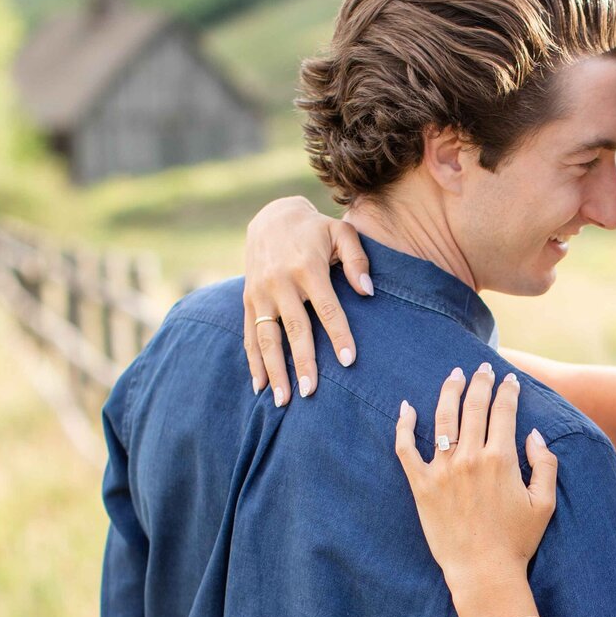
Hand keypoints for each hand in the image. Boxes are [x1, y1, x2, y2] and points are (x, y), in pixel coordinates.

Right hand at [242, 196, 373, 404]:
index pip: (327, 308)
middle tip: (310, 392)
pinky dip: (253, 362)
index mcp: (308, 268)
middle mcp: (281, 283)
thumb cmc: (315, 229)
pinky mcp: (248, 300)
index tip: (349, 361)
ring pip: (267, 337)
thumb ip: (357, 259)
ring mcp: (261, 293)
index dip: (338, 336)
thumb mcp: (341, 232)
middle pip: (294, 329)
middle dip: (302, 362)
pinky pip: (249, 335)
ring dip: (274, 370)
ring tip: (283, 400)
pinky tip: (260, 387)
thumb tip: (367, 292)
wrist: (271, 216)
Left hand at [394, 365, 557, 589]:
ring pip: (443, 419)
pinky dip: (404, 425)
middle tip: (481, 368)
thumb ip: (544, 464)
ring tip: (453, 376)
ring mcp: (442, 470)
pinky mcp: (421, 485)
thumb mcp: (544, 503)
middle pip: (473, 407)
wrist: (482, 571)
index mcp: (501, 459)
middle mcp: (470, 458)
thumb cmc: (517, 541)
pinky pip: (406, 448)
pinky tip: (407, 408)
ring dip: (448, 392)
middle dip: (479, 382)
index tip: (509, 381)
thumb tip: (534, 435)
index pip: (504, 411)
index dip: (507, 391)